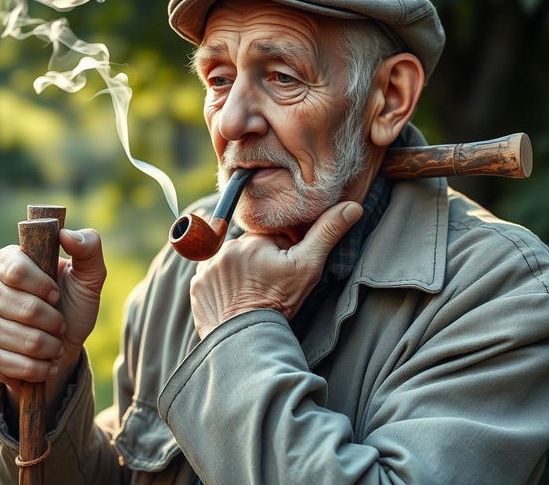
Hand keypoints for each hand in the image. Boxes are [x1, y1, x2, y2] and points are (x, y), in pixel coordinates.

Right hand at [0, 228, 105, 401]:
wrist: (66, 342)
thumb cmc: (75, 300)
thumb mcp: (90, 273)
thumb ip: (88, 246)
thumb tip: (65, 233)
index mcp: (9, 260)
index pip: (16, 269)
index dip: (43, 285)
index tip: (58, 293)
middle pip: (24, 307)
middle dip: (55, 320)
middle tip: (62, 321)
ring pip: (23, 339)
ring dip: (52, 345)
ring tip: (57, 341)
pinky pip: (15, 364)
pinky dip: (41, 367)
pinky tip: (49, 362)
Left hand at [190, 202, 362, 338]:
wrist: (249, 340)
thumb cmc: (280, 302)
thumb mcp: (308, 267)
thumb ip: (327, 233)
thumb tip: (352, 207)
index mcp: (252, 240)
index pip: (269, 237)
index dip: (279, 253)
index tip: (281, 272)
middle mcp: (224, 249)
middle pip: (247, 248)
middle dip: (258, 261)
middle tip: (268, 284)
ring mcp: (206, 267)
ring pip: (228, 260)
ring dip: (238, 271)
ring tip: (251, 293)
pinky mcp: (196, 286)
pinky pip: (210, 276)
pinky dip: (221, 284)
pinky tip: (234, 298)